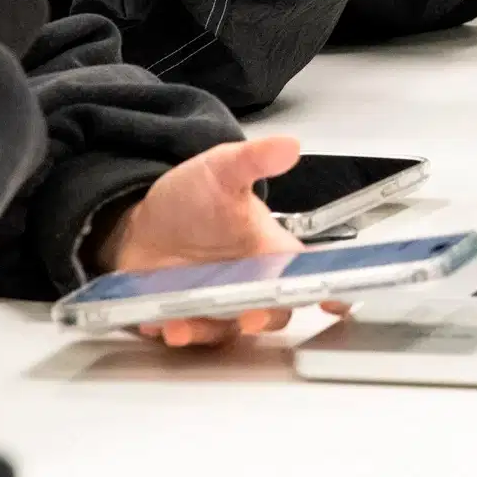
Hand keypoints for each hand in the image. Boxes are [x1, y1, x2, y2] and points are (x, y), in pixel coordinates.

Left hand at [95, 134, 310, 347]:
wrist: (143, 221)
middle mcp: (251, 283)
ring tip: (182, 324)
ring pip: (227, 330)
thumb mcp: (221, 170)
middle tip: (251, 315)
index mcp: (271, 251)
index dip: (328, 290)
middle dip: (264, 318)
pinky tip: (160, 322)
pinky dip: (175, 331)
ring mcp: (219, 305)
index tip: (333, 302)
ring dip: (207, 331)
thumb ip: (254, 160)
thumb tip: (289, 145)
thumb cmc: (193, 198)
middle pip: (274, 313)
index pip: (309, 273)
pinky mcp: (186, 316)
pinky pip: (186, 331)